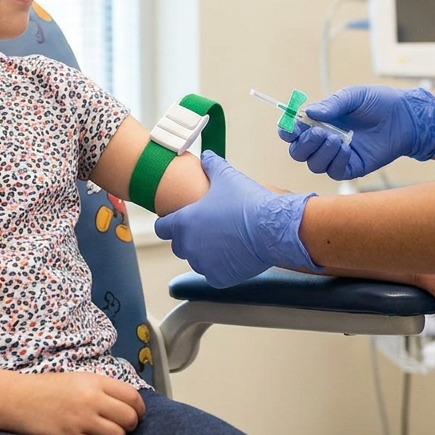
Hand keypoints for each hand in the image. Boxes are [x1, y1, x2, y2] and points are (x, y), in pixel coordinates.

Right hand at [11, 372, 144, 434]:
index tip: (137, 413)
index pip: (133, 396)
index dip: (139, 408)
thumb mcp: (81, 379)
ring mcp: (81, 421)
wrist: (19, 400)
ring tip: (107, 434)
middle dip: (130, 424)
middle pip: (129, 418)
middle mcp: (91, 400)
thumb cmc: (50, 388)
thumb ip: (105, 389)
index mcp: (96, 382)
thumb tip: (130, 403)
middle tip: (123, 426)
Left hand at [154, 151, 318, 287]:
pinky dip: (222, 268)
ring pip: (197, 261)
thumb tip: (206, 156)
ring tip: (225, 241)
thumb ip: (211, 165)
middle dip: (190, 238)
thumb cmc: (247, 202)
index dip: (170, 222)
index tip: (178, 220)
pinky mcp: (219, 278)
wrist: (272, 227)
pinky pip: (214, 275)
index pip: (162, 227)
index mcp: (183, 222)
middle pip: (179, 245)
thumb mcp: (226, 176)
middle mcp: (189, 246)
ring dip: (205, 253)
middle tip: (209, 229)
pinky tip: (234, 255)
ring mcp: (203, 264)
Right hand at [279, 85, 434, 179]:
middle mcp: (323, 141)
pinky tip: (347, 149)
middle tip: (319, 132)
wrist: (405, 117)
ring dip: (321, 152)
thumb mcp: (353, 96)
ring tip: (338, 139)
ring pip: (313, 164)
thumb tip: (309, 112)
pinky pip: (334, 172)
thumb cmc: (379, 103)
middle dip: (303, 144)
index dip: (286, 131)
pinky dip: (336, 161)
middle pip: (298, 152)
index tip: (290, 126)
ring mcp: (336, 156)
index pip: (292, 131)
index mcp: (318, 122)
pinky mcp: (351, 167)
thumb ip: (331, 104)